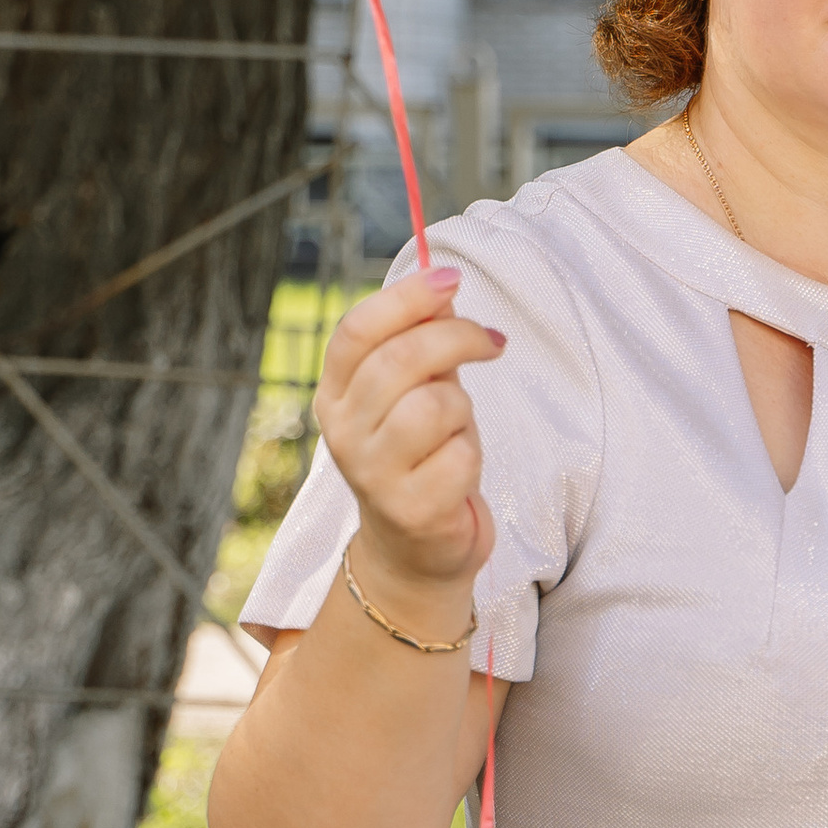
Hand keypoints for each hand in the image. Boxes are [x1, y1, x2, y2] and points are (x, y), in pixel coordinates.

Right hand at [314, 263, 503, 613]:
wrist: (416, 550)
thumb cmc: (422, 454)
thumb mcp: (416, 390)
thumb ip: (422, 340)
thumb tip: (441, 282)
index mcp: (335, 393)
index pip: (356, 330)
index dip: (405, 298)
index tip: (451, 278)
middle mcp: (343, 431)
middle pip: (400, 359)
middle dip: (458, 337)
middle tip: (492, 341)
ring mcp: (372, 474)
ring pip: (435, 404)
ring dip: (464, 407)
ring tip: (459, 426)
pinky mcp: (411, 509)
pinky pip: (461, 454)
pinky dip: (472, 454)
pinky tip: (460, 470)